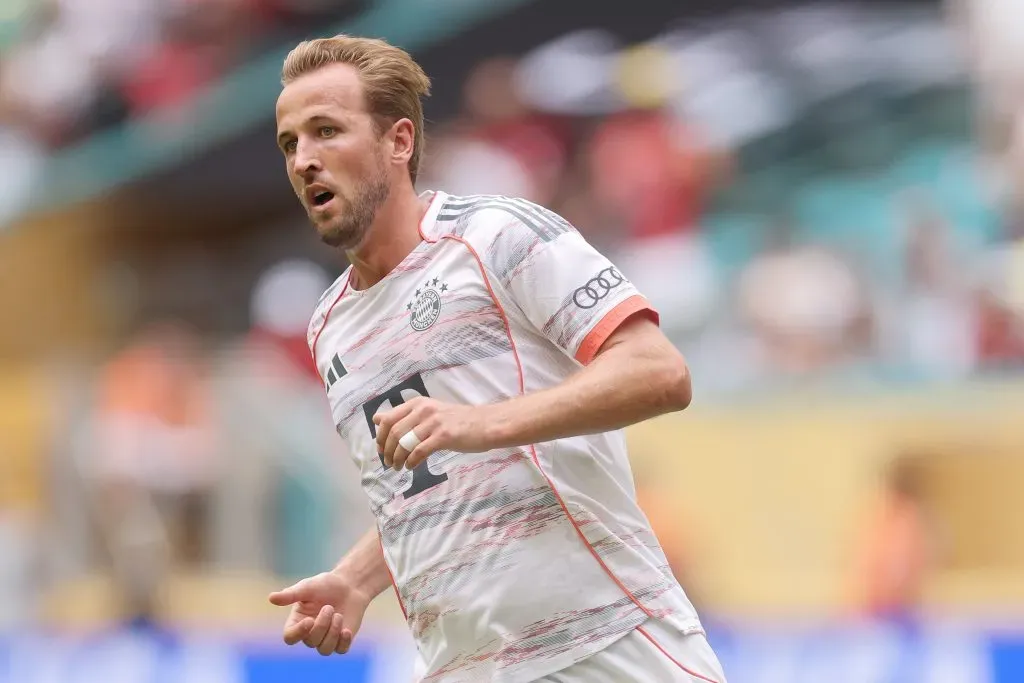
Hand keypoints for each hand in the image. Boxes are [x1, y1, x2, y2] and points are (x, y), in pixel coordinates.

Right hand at [268, 571, 371, 655]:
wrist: (349, 585)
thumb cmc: (325, 585)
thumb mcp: (307, 587)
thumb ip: (291, 594)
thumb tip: (271, 598)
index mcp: (297, 621)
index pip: (290, 637)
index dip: (298, 632)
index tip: (310, 620)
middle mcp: (309, 633)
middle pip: (311, 642)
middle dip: (322, 625)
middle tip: (329, 607)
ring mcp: (325, 639)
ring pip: (325, 650)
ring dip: (332, 633)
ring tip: (339, 615)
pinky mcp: (341, 640)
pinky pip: (340, 650)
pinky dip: (343, 642)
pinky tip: (346, 630)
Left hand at [373, 397, 491, 471]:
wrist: (486, 424)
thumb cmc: (458, 420)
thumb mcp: (429, 412)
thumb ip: (405, 416)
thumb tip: (377, 419)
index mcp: (418, 403)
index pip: (388, 418)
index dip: (380, 436)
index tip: (380, 449)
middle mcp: (423, 410)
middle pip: (394, 432)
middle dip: (387, 450)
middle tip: (388, 462)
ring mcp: (433, 423)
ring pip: (404, 443)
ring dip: (397, 458)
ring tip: (397, 467)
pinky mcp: (443, 436)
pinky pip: (419, 451)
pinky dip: (411, 462)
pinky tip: (411, 467)